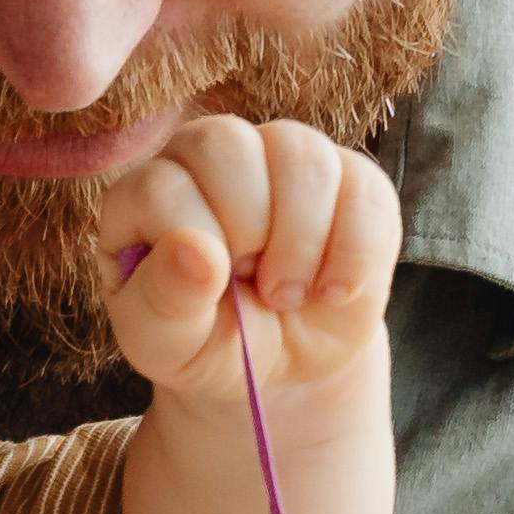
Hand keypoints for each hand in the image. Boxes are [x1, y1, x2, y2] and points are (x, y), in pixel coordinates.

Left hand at [106, 113, 399, 406]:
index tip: (210, 291)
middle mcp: (210, 158)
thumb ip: (162, 300)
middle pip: (227, 144)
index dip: (194, 243)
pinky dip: (354, 254)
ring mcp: (282, 158)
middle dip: (248, 229)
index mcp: (149, 194)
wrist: (280, 368)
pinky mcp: (350, 179)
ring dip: (301, 241)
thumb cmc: (206, 345)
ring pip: (300, 153)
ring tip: (290, 294)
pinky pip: (364, 188)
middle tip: (253, 287)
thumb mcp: (166, 343)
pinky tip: (334, 291)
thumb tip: (197, 252)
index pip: (160, 186)